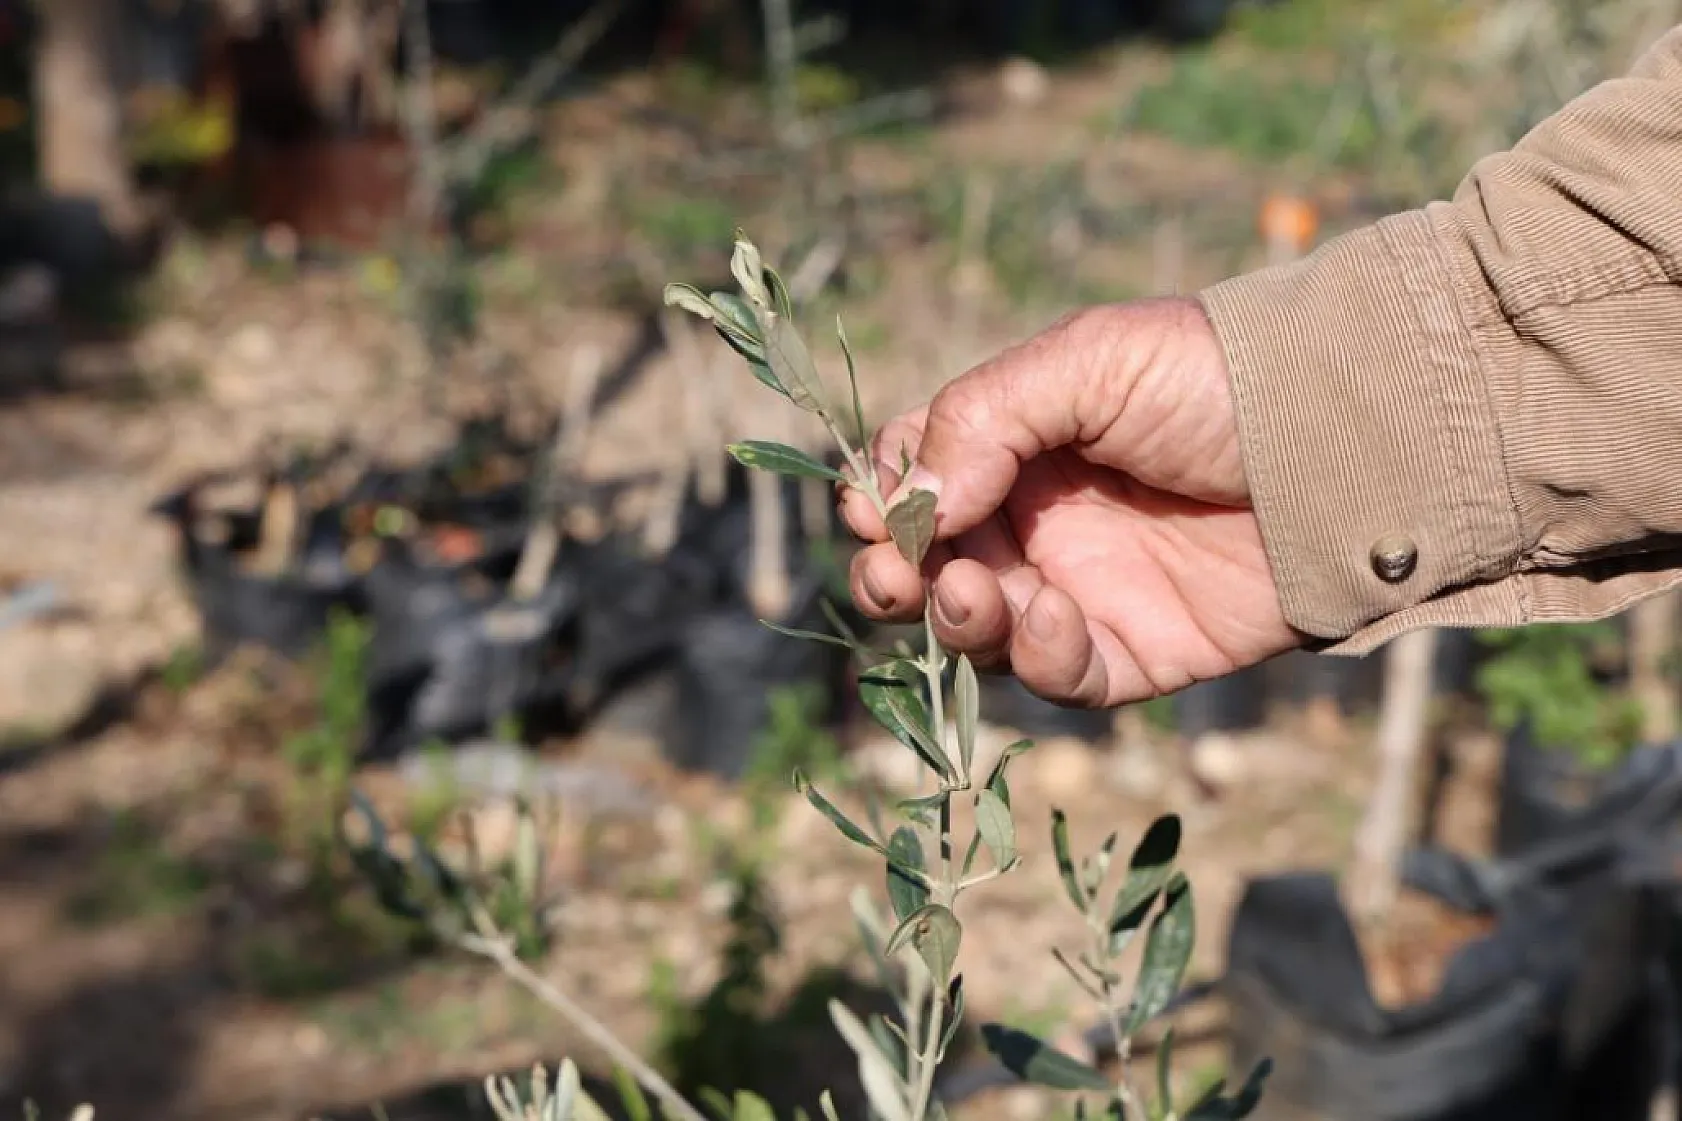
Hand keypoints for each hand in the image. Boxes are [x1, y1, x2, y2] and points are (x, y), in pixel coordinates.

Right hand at [839, 297, 1300, 708]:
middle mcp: (1036, 521)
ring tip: (969, 588)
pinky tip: (1052, 615)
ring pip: (979, 631)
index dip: (880, 499)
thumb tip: (906, 506)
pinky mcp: (1133, 652)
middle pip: (928, 567)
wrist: (1343, 443)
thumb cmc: (1211, 379)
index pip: (913, 479)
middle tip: (895, 572)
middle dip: (894, 575)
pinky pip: (1058, 676)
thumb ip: (984, 419)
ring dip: (956, 617)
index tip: (871, 509)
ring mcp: (1082, 590)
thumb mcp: (1088, 363)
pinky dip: (1037, 657)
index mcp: (1014, 444)